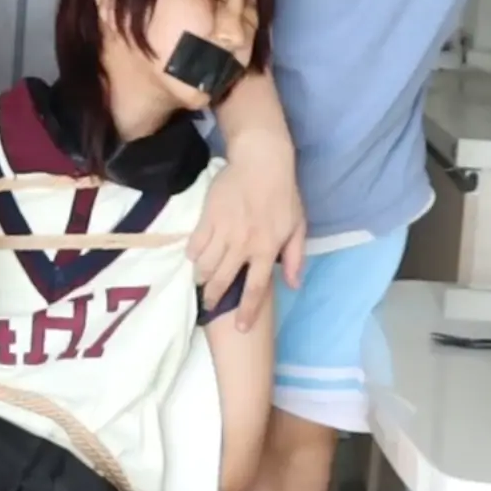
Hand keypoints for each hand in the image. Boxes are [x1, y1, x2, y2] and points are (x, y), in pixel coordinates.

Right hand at [189, 136, 304, 329]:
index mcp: (266, 250)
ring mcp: (223, 231)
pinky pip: (194, 244)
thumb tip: (293, 285)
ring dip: (202, 278)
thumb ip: (295, 258)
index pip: (255, 289)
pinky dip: (193, 254)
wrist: (261, 161)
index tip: (240, 328)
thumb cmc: (283, 195)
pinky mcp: (207, 217)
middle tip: (210, 306)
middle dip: (215, 298)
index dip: (247, 312)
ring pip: (205, 265)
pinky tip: (195, 257)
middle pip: (223, 281)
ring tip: (202, 281)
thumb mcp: (298, 226)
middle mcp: (243, 245)